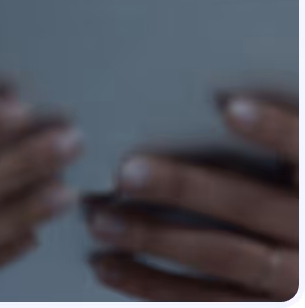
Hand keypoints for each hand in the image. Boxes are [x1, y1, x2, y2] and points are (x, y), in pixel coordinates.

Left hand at [87, 94, 298, 300]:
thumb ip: (278, 140)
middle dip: (185, 189)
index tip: (232, 109)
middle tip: (127, 174)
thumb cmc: (294, 195)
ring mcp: (296, 283)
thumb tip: (216, 101)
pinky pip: (209, 302)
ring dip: (157, 240)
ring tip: (102, 222)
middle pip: (249, 206)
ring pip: (224, 258)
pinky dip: (154, 286)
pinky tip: (111, 267)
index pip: (303, 148)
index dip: (274, 130)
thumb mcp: (299, 167)